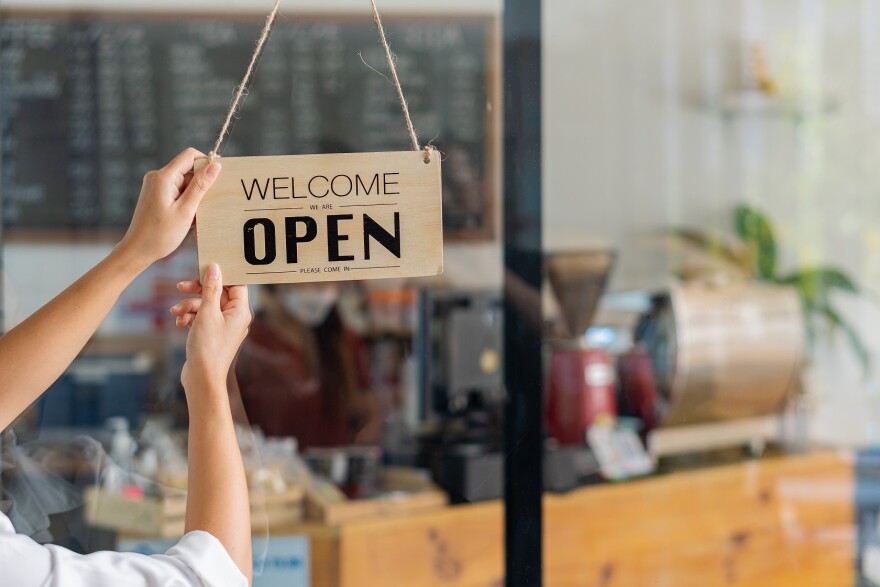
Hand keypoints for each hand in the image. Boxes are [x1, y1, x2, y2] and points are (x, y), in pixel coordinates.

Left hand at [119, 148, 220, 265]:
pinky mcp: (156, 194)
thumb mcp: (186, 210)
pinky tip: (187, 220)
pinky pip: (178, 192)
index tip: (217, 180)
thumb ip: (200, 186)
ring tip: (193, 220)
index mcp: (163, 177)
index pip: (190, 156)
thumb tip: (215, 166)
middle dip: (200, 188)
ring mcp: (156, 186)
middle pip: (189, 171)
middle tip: (203, 209)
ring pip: (185, 184)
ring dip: (194, 200)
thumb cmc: (160, 234)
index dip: (206, 163)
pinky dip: (186, 204)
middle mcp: (157, 177)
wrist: (138, 250)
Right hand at [181, 264, 250, 393]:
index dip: (220, 275)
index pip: (236, 283)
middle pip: (218, 293)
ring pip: (206, 305)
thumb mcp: (207, 313)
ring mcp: (223, 327)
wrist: (201, 378)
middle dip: (197, 291)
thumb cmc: (207, 347)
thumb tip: (215, 268)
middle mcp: (235, 318)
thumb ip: (211, 289)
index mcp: (241, 311)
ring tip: (176, 312)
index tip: (203, 270)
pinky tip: (179, 322)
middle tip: (180, 286)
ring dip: (189, 305)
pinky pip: (201, 318)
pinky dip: (190, 317)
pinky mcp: (212, 334)